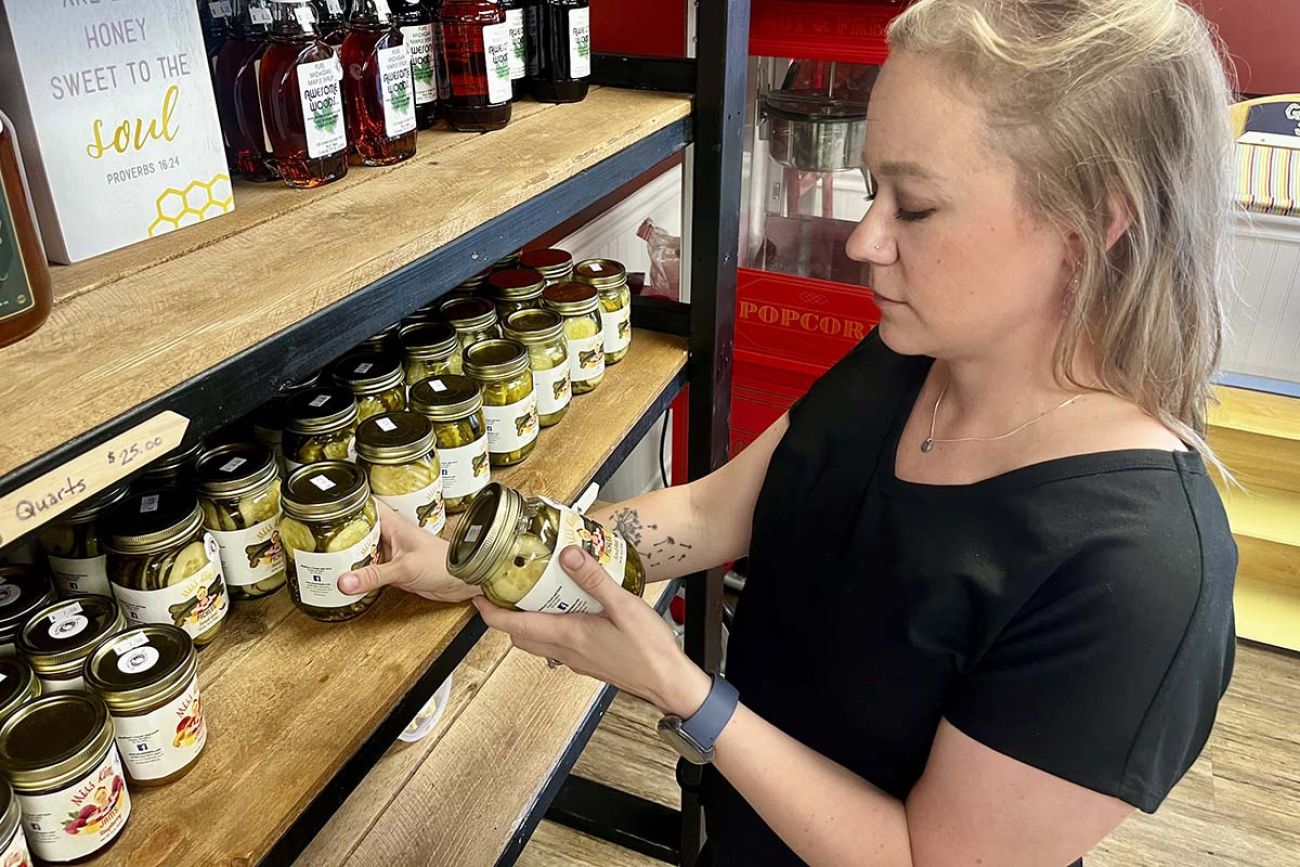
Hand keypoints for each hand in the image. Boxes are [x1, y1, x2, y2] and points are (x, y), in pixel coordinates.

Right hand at [338, 500, 480, 603]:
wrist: (465, 580)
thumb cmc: (446, 563)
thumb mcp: (405, 568)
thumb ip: (374, 576)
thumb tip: (345, 581)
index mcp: (394, 525)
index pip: (367, 505)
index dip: (349, 501)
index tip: (327, 504)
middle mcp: (392, 536)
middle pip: (361, 529)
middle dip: (342, 533)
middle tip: (316, 539)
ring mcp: (393, 553)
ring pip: (365, 550)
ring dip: (350, 556)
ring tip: (324, 559)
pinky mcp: (396, 570)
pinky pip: (372, 569)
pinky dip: (360, 574)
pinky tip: (347, 578)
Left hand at [472, 546, 711, 717]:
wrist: (669, 683)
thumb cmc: (649, 651)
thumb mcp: (623, 606)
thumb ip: (593, 579)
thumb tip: (567, 556)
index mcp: (568, 636)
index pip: (512, 627)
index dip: (489, 611)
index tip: (477, 592)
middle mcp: (566, 651)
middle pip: (519, 636)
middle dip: (504, 614)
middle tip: (502, 589)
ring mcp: (576, 659)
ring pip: (537, 641)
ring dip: (527, 622)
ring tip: (533, 594)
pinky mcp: (588, 661)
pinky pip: (557, 644)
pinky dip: (550, 627)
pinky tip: (568, 609)